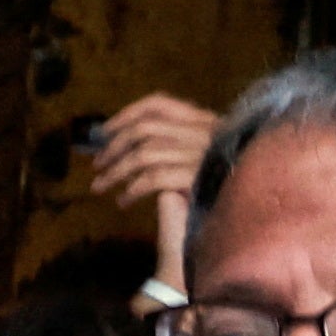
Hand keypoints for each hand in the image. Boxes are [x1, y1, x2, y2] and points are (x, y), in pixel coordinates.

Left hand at [85, 91, 218, 288]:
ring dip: (116, 171)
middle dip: (114, 146)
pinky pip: (153, 178)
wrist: (237, 231)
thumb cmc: (216, 197)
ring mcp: (202, 156)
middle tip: (97, 165)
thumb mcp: (198, 161)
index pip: (159, 104)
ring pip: (144, 154)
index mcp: (206, 123)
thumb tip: (130, 140)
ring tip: (101, 187)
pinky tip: (124, 202)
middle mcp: (206, 134)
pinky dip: (132, 189)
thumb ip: (174, 146)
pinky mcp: (197, 180)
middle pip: (145, 128)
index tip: (105, 131)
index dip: (127, 114)